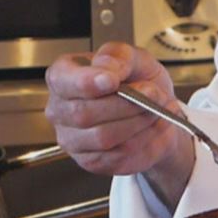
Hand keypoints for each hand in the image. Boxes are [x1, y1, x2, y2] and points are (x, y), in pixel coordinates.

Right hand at [45, 43, 194, 198]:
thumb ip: (118, 56)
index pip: (62, 81)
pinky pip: (118, 154)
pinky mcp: (91, 161)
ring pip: (103, 136)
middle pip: (84, 112)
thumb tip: (106, 68)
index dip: (86, 82)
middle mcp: (60, 110)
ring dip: (137, 122)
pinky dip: (143, 139)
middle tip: (153, 93)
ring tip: (156, 109)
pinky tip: (152, 126)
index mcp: (63, 77)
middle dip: (125, 103)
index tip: (112, 81)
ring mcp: (73, 139)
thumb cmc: (138, 81)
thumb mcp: (135, 57)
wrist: (157, 110)